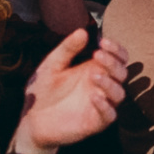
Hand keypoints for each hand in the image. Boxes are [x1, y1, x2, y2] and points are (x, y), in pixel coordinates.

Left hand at [16, 29, 126, 153]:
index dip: (116, 49)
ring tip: (93, 75)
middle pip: (122, 73)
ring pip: (119, 94)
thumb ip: (67, 49)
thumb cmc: (43, 90)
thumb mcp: (52, 65)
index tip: (103, 41)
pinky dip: (105, 106)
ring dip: (110, 83)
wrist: (32, 119)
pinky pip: (110, 115)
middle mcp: (101, 86)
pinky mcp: (96, 122)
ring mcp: (100, 104)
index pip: (118, 58)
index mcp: (94, 69)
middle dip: (113, 62)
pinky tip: (94, 97)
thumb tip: (83, 31)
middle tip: (98, 54)